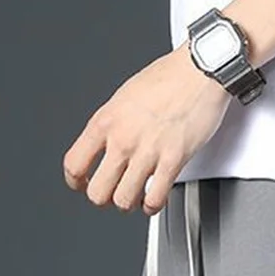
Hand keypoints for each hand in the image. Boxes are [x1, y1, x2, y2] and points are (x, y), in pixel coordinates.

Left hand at [62, 47, 229, 214]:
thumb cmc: (168, 78)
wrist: (200, 70)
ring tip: (136, 195)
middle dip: (105, 198)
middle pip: (97, 193)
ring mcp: (147, 152)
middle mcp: (123, 139)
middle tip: (113, 192)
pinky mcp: (172, 161)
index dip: (76, 182)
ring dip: (130, 204)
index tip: (83, 184)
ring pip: (124, 202)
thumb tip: (104, 145)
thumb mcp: (124, 97)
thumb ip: (111, 124)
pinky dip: (153, 206)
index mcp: (105, 121)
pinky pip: (154, 200)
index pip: (74, 164)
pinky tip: (154, 197)